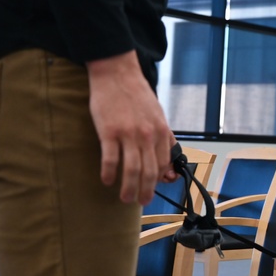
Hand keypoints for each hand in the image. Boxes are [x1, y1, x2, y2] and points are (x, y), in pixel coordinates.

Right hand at [87, 51, 172, 204]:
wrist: (117, 74)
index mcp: (161, 131)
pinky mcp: (109, 132)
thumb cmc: (137, 94)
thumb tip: (168, 157)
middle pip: (149, 172)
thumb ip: (163, 136)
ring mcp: (128, 134)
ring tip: (125, 198)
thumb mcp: (158, 114)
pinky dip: (109, 173)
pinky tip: (106, 180)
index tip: (152, 188)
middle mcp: (147, 135)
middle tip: (140, 201)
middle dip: (146, 191)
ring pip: (131, 170)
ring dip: (128, 188)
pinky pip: (110, 159)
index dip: (158, 179)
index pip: (163, 163)